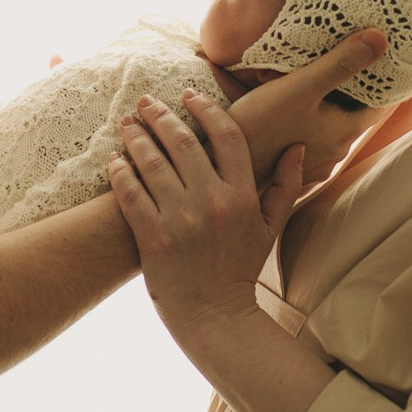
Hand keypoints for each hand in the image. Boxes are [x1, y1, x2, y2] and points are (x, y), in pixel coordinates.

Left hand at [109, 91, 301, 348]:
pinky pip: (131, 194)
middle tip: (146, 101)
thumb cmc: (241, 269)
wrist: (215, 317)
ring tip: (127, 123)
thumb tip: (296, 146)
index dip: (206, 109)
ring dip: (136, 137)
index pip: (226, 136)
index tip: (188, 95)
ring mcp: (179, 219)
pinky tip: (115, 160)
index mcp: (241, 196)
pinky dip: (120, 172)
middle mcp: (211, 202)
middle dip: (161, 115)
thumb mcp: (269, 227)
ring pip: (152, 162)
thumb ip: (284, 185)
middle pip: (183, 142)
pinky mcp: (152, 237)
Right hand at [229, 30, 391, 188]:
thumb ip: (341, 62)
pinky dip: (314, 120)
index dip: (390, 82)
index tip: (391, 59)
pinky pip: (313, 138)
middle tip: (357, 59)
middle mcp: (336, 151)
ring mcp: (315, 161)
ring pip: (334, 126)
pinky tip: (299, 106)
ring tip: (327, 77)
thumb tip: (381, 38)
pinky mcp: (294, 166)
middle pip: (359, 114)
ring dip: (334, 105)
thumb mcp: (301, 86)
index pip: (384, 104)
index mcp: (345, 131)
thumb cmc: (261, 125)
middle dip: (358, 89)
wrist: (221, 164)